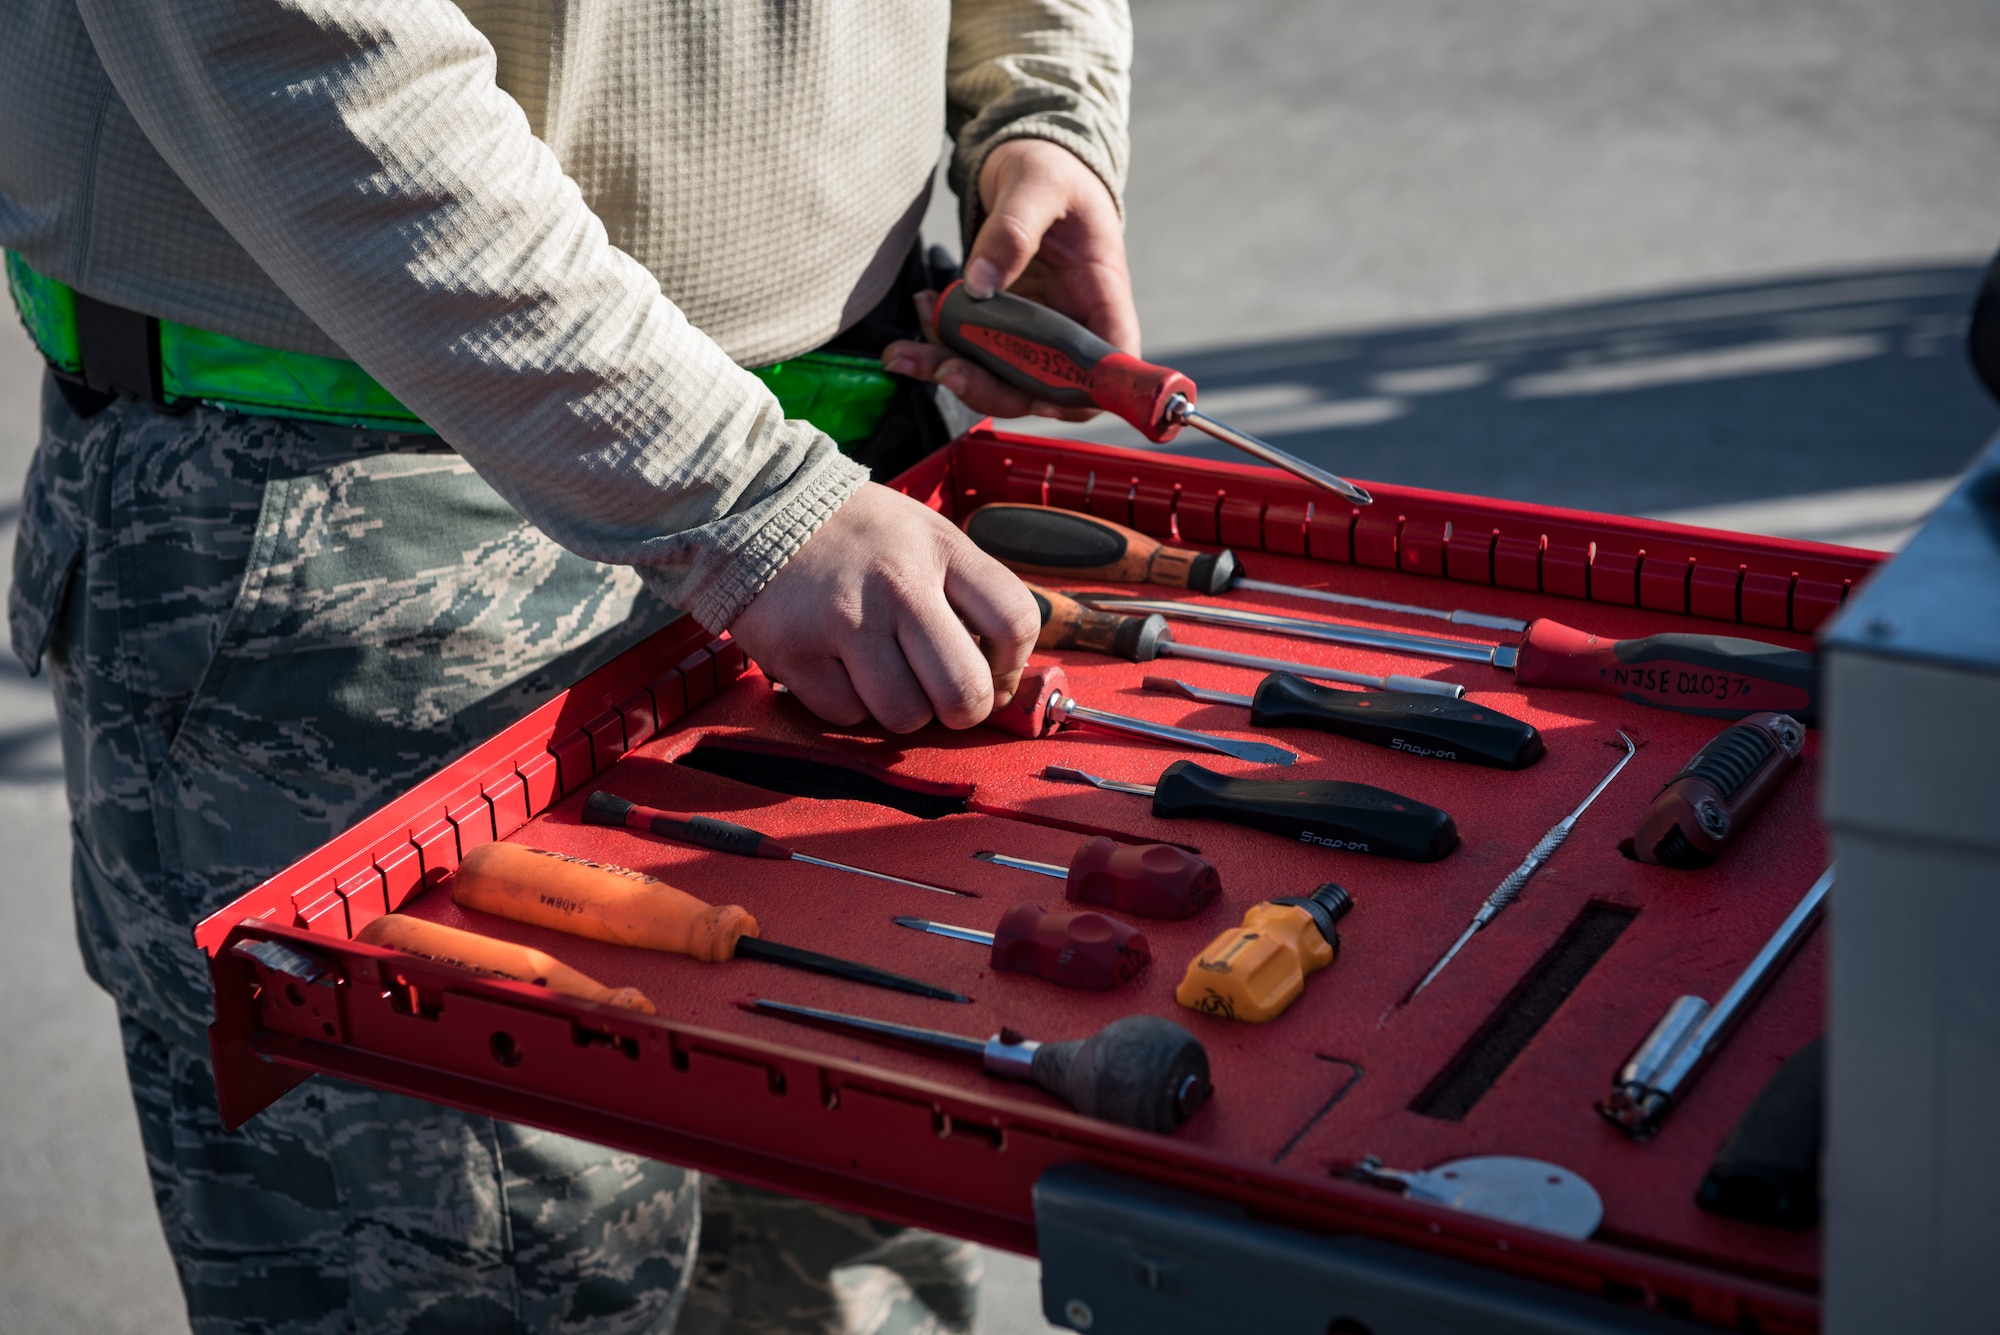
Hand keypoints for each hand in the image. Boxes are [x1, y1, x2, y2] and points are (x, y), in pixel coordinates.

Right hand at [728, 483, 1040, 732]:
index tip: (995, 671)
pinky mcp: (796, 652)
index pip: (1014, 621)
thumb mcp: (925, 535)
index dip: (1013, 663)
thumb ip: (967, 592)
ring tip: (886, 677)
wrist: (761, 502)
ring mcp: (844, 621)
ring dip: (902, 710)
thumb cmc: (856, 533)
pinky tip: (839, 668)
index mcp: (940, 550)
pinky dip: (847, 705)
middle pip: (964, 689)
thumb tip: (1002, 676)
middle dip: (964, 710)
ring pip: (905, 715)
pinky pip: (846, 714)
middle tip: (946, 701)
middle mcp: (897, 585)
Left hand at [883, 138, 1137, 420]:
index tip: (1036, 394)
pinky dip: (941, 346)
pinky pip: (976, 353)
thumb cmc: (1051, 168)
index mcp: (1101, 293)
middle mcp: (1074, 323)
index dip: (1082, 393)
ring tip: (907, 352)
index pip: (1110, 364)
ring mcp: (1037, 330)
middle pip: (1046, 387)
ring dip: (953, 372)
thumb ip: (1014, 229)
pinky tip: (921, 313)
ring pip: (1003, 379)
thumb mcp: (1037, 183)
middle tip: (944, 368)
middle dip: (990, 389)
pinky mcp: (1004, 326)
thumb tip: (981, 284)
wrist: (1028, 162)